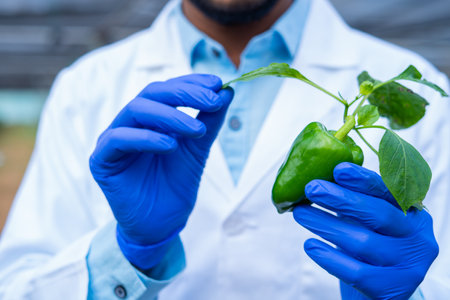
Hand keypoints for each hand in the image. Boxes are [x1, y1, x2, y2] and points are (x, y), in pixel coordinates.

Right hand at [90, 74, 233, 268]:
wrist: (162, 224)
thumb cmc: (177, 185)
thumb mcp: (197, 148)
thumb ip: (208, 121)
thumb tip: (227, 91)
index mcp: (150, 117)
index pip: (167, 89)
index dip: (191, 83)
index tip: (217, 84)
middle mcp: (130, 123)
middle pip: (151, 93)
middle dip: (184, 94)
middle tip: (212, 100)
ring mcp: (113, 139)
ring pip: (136, 110)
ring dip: (170, 116)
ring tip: (196, 130)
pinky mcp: (101, 160)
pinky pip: (119, 139)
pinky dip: (146, 138)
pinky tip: (170, 146)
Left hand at [293, 162, 438, 299]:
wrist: (383, 290)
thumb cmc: (372, 247)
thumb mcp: (370, 222)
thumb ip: (354, 202)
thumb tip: (319, 178)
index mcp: (414, 214)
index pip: (390, 192)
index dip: (364, 180)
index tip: (338, 169)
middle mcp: (418, 238)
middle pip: (378, 214)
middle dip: (341, 199)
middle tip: (311, 188)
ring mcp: (409, 267)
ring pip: (363, 242)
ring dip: (326, 225)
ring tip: (300, 213)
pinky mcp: (393, 290)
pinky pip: (357, 272)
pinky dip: (330, 258)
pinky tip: (310, 245)